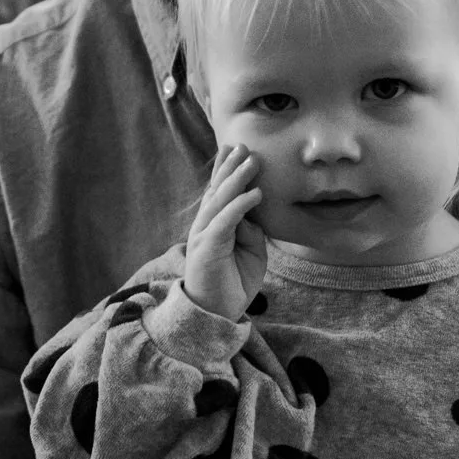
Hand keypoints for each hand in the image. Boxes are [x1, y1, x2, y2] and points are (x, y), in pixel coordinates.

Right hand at [183, 144, 268, 319]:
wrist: (217, 314)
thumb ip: (252, 229)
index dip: (224, 169)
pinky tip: (254, 193)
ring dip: (236, 179)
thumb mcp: (251, 251)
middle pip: (216, 189)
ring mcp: (204, 236)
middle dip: (230, 166)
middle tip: (243, 144)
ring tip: (252, 161)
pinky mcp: (207, 249)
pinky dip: (240, 206)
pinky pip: (225, 222)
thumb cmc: (233, 283)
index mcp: (214, 225)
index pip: (217, 191)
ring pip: (220, 200)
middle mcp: (205, 226)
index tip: (234, 148)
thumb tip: (255, 211)